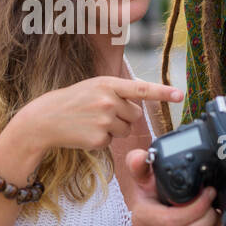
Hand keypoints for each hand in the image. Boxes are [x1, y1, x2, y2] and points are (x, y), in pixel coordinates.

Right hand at [17, 76, 183, 152]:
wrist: (45, 119)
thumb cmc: (73, 101)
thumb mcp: (94, 87)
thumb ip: (117, 92)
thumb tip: (141, 106)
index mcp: (108, 84)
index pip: (142, 88)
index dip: (163, 92)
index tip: (180, 94)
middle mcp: (108, 101)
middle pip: (135, 114)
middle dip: (124, 116)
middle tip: (101, 112)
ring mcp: (104, 121)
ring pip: (126, 129)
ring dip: (114, 128)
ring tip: (92, 121)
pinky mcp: (99, 139)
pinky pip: (113, 141)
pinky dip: (102, 139)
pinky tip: (86, 132)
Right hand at [126, 149, 224, 225]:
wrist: (159, 211)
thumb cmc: (155, 192)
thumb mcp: (147, 175)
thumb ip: (141, 163)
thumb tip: (140, 157)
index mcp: (141, 217)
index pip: (171, 222)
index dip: (195, 208)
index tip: (208, 193)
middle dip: (207, 219)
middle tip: (214, 203)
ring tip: (215, 213)